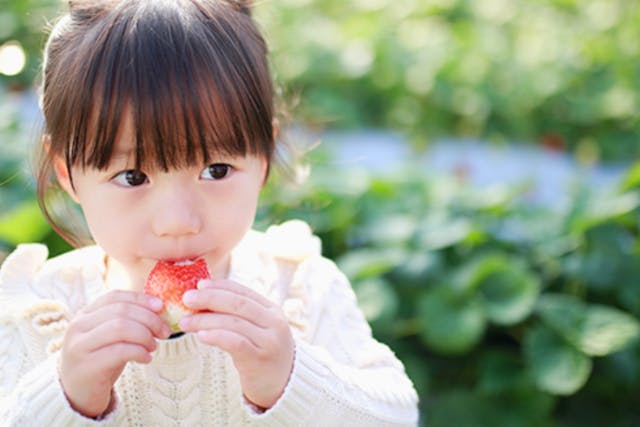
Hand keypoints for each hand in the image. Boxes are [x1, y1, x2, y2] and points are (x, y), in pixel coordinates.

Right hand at [59, 290, 170, 417]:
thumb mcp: (111, 336)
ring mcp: (79, 346)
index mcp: (85, 314)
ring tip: (153, 346)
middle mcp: (78, 326)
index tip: (161, 306)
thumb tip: (158, 308)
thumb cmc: (101, 360)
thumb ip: (127, 320)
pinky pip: (120, 351)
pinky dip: (139, 352)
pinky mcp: (87, 367)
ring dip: (145, 335)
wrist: (78, 394)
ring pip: (120, 328)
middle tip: (164, 332)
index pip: (115, 296)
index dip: (140, 299)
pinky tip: (146, 358)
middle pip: (121, 311)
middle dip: (149, 319)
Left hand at [179, 280, 294, 408]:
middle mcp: (273, 322)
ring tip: (185, 322)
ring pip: (233, 323)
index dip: (220, 286)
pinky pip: (235, 343)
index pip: (243, 291)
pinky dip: (216, 336)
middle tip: (187, 299)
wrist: (283, 383)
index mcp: (271, 310)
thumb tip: (203, 297)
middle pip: (237, 304)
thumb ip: (239, 314)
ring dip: (205, 320)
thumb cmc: (262, 352)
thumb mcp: (258, 328)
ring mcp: (268, 341)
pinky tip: (201, 335)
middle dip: (209, 298)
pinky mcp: (259, 359)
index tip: (199, 285)